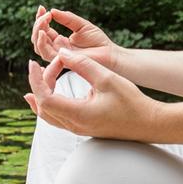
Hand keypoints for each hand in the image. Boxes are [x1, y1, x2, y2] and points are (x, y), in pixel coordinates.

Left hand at [24, 49, 160, 141]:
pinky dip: (48, 105)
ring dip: (40, 96)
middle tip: (43, 65)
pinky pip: (57, 118)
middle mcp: (75, 126)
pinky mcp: (84, 128)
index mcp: (78, 114)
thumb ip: (82, 65)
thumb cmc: (132, 102)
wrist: (149, 123)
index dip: (36, 79)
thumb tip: (62, 53)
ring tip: (36, 80)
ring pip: (48, 115)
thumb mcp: (107, 78)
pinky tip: (48, 96)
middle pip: (42, 107)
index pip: (45, 98)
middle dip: (38, 83)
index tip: (33, 63)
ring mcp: (79, 129)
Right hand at [30, 5, 125, 72]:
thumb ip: (67, 18)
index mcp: (60, 41)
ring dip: (38, 32)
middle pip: (38, 39)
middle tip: (44, 13)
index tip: (42, 7)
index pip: (44, 30)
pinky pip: (46, 54)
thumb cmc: (98, 41)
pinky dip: (42, 43)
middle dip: (38, 25)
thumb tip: (52, 10)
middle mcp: (57, 49)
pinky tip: (44, 32)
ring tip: (44, 21)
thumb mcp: (81, 25)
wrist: (110, 54)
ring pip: (39, 46)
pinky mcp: (62, 61)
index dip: (40, 19)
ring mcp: (59, 56)